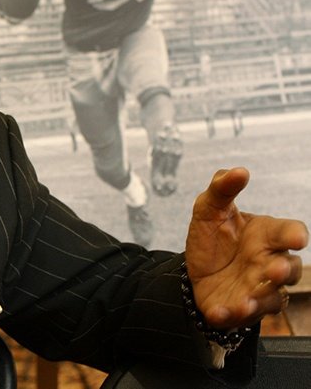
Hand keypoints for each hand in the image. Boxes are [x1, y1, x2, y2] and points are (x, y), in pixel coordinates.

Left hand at [185, 167, 307, 329]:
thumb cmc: (213, 237)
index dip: (295, 234)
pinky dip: (234, 314)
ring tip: (245, 299)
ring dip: (261, 298)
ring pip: (273, 296)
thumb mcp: (208, 209)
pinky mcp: (242, 308)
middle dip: (285, 270)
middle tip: (275, 268)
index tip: (296, 237)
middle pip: (290, 268)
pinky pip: (245, 315)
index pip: (290, 232)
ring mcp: (259, 287)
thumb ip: (221, 188)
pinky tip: (222, 311)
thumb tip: (238, 171)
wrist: (192, 268)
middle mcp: (269, 262)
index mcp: (266, 235)